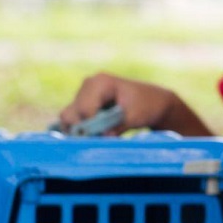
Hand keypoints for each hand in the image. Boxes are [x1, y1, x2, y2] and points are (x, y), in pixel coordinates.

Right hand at [57, 72, 179, 133]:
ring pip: (68, 118)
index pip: (85, 109)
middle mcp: (88, 85)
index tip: (104, 138)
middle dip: (82, 130)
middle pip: (71, 113)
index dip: (91, 128)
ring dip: (79, 131)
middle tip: (99, 140)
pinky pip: (71, 120)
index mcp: (101, 82)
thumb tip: (103, 137)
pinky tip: (95, 136)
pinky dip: (80, 131)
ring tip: (97, 139)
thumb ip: (117, 127)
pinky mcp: (83, 105)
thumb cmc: (147, 106)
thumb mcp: (135, 116)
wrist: (154, 102)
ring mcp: (84, 94)